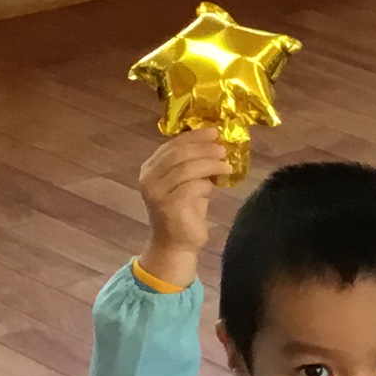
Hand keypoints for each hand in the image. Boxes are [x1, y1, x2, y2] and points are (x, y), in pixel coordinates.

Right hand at [137, 129, 235, 290]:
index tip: (215, 131)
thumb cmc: (184, 211)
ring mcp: (156, 193)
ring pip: (186, 169)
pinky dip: (206, 184)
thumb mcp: (188, 182)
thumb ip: (193, 163)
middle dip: (203, 148)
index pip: (172, 145)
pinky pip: (192, 187)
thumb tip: (215, 142)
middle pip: (178, 154)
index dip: (194, 136)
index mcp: (150, 168)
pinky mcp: (169, 207)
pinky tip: (215, 186)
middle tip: (223, 148)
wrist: (176, 244)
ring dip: (209, 164)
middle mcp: (148, 179)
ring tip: (226, 166)